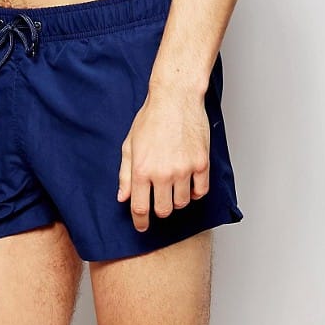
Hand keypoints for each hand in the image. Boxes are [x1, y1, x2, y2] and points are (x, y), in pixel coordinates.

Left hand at [117, 85, 209, 231]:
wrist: (176, 98)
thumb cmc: (151, 118)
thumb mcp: (130, 145)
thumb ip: (125, 174)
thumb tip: (123, 198)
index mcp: (142, 170)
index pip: (140, 208)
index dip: (140, 222)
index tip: (142, 227)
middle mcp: (163, 173)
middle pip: (164, 210)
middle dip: (160, 210)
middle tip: (159, 200)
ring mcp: (184, 169)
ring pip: (182, 203)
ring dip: (177, 200)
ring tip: (174, 186)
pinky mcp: (201, 163)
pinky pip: (200, 191)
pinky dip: (194, 193)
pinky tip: (189, 184)